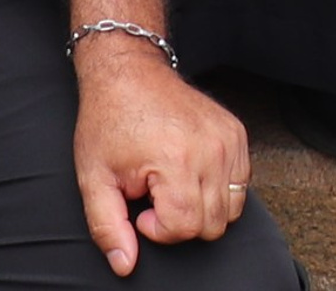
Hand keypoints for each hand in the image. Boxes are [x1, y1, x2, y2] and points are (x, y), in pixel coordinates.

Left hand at [72, 38, 251, 275]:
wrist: (130, 71)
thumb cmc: (108, 120)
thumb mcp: (94, 178)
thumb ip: (107, 227)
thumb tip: (125, 264)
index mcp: (176, 159)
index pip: (184, 227)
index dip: (157, 229)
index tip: (140, 207)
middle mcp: (210, 148)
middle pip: (212, 224)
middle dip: (180, 221)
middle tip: (154, 196)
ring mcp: (228, 137)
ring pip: (231, 208)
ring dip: (202, 207)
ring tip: (172, 185)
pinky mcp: (236, 131)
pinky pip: (241, 182)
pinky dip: (220, 188)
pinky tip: (190, 173)